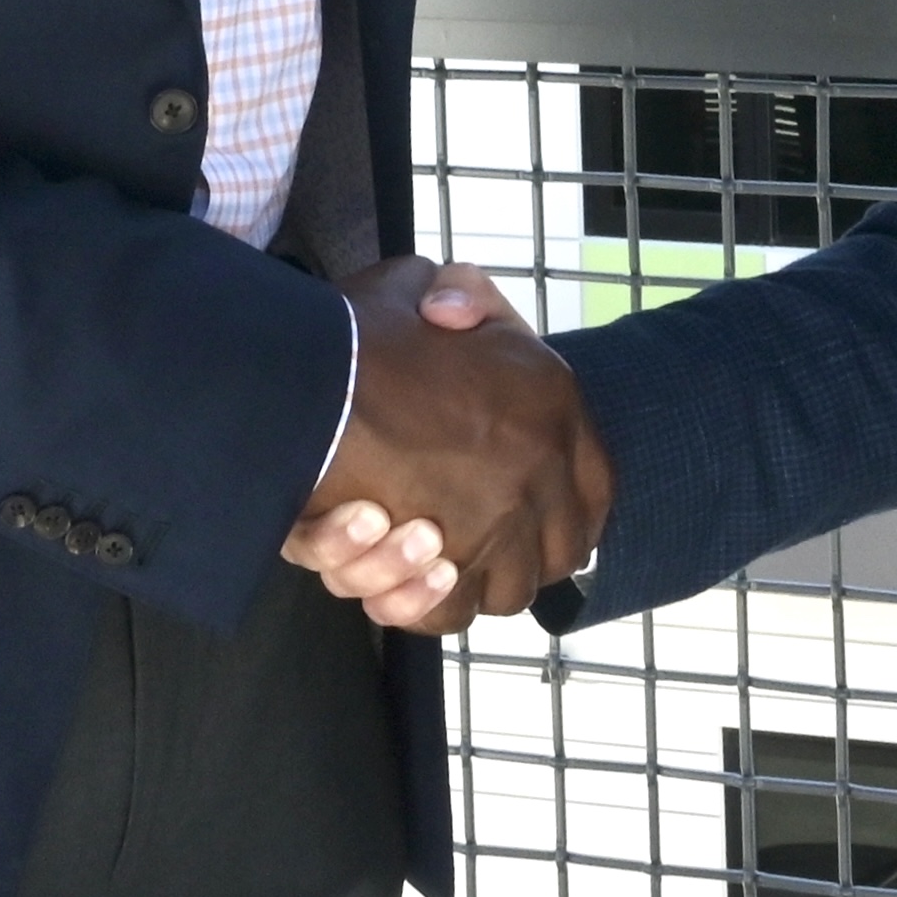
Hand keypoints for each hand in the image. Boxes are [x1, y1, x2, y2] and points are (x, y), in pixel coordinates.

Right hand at [295, 261, 603, 633]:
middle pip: (558, 550)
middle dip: (519, 549)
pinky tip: (397, 573)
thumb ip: (457, 297)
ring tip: (420, 546)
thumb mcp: (418, 284)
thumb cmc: (356, 334)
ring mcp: (500, 525)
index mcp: (553, 403)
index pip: (594, 488)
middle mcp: (542, 470)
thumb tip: (453, 318)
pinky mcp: (446, 570)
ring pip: (506, 589)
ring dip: (468, 576)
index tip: (532, 511)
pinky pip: (452, 612)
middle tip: (466, 534)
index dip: (565, 507)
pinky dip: (424, 602)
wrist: (302, 380)